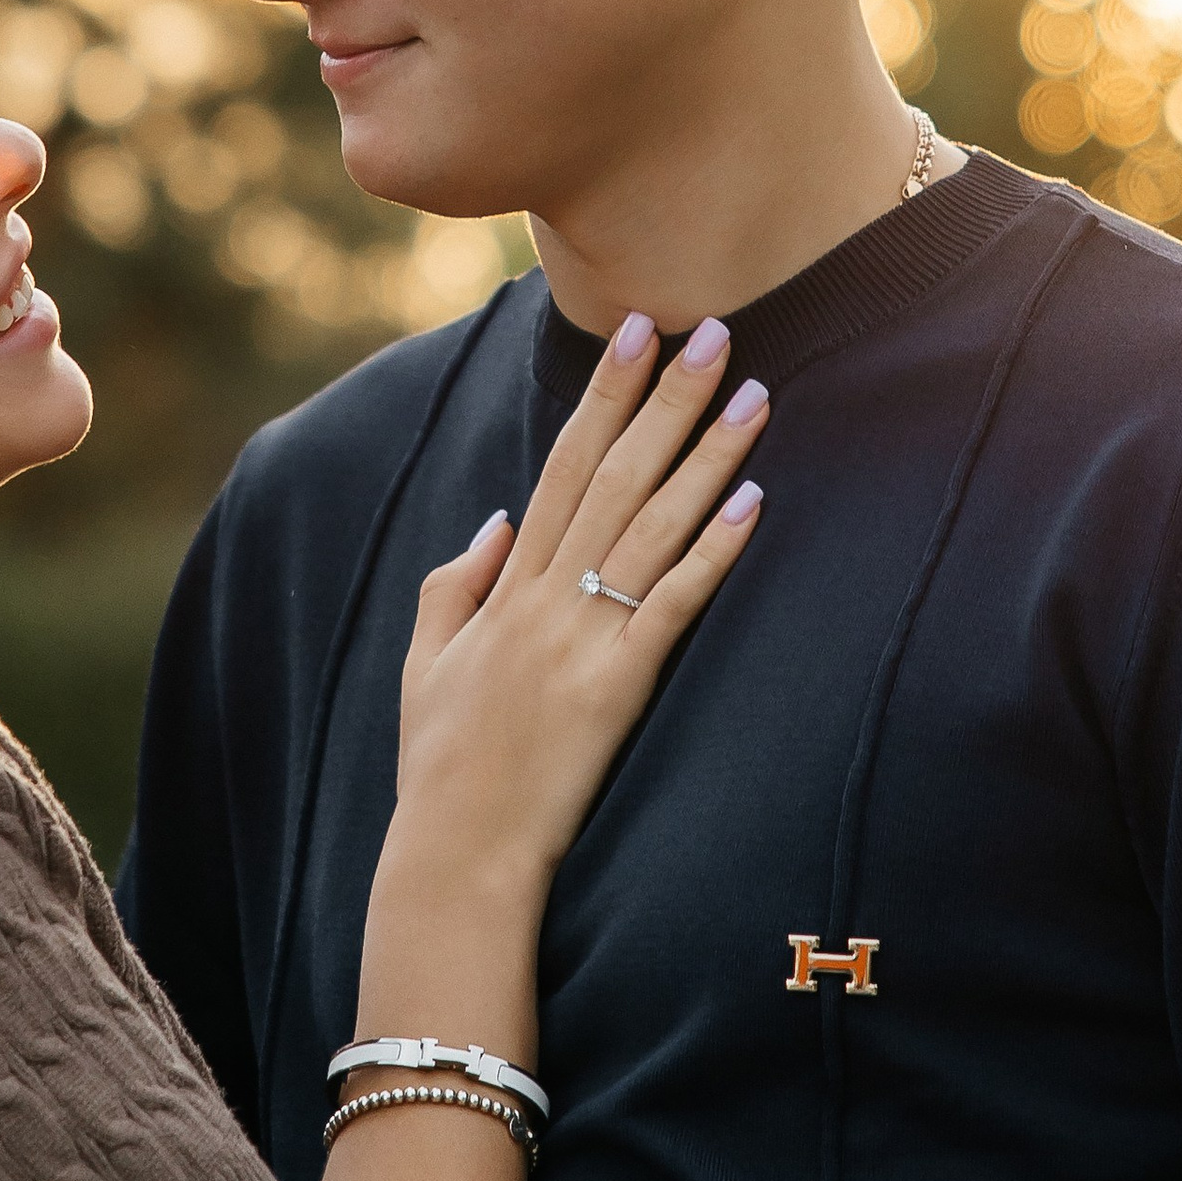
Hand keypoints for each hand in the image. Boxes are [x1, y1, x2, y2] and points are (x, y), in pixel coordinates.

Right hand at [396, 313, 765, 880]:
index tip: (639, 334)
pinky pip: (671, 603)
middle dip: (667, 397)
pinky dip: (712, 550)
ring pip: (653, 524)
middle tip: (716, 329)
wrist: (456, 851)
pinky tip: (751, 501)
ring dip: (708, 454)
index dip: (604, 395)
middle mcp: (544, 596)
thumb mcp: (426, 662)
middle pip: (616, 473)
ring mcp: (580, 638)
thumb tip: (497, 519)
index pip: (563, 463)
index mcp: (506, 586)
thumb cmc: (442, 766)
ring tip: (754, 394)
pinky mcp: (615, 686)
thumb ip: (454, 583)